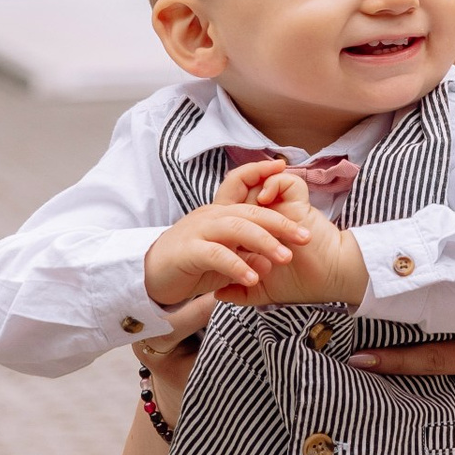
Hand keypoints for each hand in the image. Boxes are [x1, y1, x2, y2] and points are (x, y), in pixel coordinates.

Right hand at [143, 162, 316, 314]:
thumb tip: (269, 262)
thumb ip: (244, 257)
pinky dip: (237, 265)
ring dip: (264, 242)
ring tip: (285, 257)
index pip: (248, 194)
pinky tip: (253, 278)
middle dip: (281, 223)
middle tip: (306, 237)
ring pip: (236, 229)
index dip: (266, 182)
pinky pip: (217, 254)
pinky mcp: (188, 251)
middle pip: (250, 212)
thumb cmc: (188, 266)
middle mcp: (211, 216)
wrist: (148, 276)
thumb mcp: (222, 260)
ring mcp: (198, 231)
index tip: (289, 176)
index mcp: (220, 213)